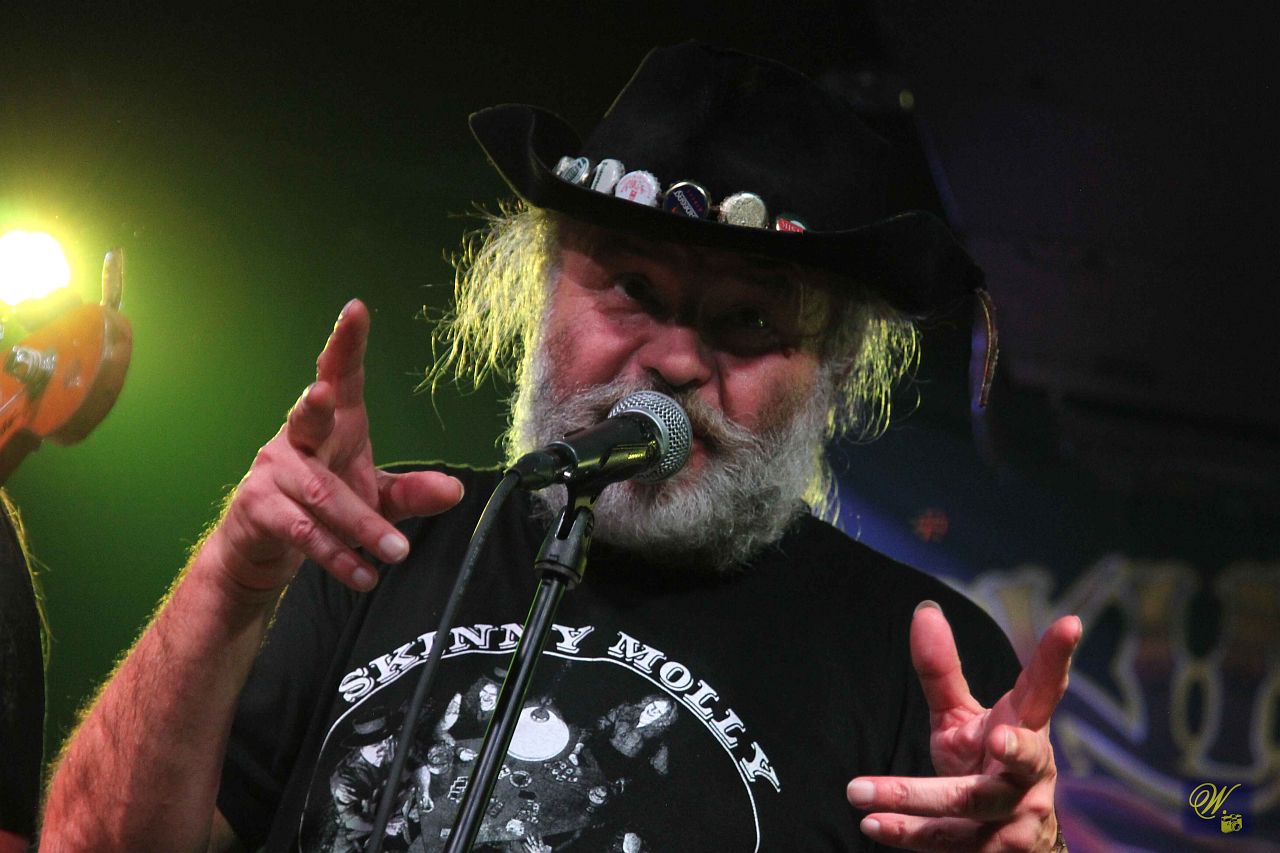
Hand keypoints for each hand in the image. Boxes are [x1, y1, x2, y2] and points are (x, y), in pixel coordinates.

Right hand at [207, 299, 463, 593]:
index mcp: (333, 422)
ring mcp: (274, 472)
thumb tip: (455, 490)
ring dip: (362, 527)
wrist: (265, 550)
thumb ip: (413, 493)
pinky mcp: (259, 509)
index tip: (356, 310)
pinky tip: (365, 573)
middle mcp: (298, 438)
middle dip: (314, 404)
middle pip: (308, 418)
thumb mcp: (376, 496)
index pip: (340, 374)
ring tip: (396, 552)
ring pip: (322, 496)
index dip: (346, 343)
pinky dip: (338, 556)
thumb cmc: (325, 504)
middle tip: (323, 393)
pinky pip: (303, 532)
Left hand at [847, 602, 1080, 851]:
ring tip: (862, 792)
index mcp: (1027, 727)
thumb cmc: (982, 762)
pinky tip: (874, 825)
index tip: (1069, 622)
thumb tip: (924, 610)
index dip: (1056, 657)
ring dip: (914, 801)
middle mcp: (1030, 774)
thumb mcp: (961, 717)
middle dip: (1016, 750)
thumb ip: (942, 671)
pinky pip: (948, 843)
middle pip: (1023, 760)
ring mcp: (1016, 818)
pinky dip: (909, 835)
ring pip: (968, 808)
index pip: (1044, 688)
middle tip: (996, 738)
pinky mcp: (992, 852)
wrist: (1010, 839)